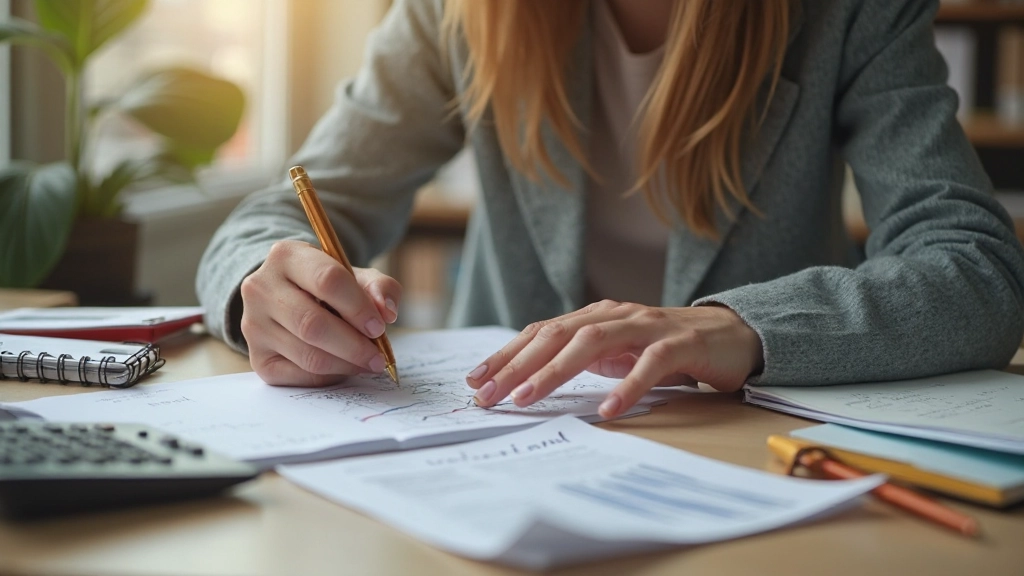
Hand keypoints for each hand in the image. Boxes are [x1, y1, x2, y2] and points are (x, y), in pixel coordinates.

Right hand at [239, 240, 401, 385]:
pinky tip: (346, 368)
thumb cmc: (328, 287)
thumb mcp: (357, 276)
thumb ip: (380, 288)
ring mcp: (254, 325)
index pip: (327, 280)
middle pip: (313, 323)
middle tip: (378, 356)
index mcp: (286, 256)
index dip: (358, 307)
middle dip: (354, 345)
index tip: (380, 326)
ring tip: (368, 363)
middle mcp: (261, 288)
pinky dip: (330, 376)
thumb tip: (387, 312)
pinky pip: (300, 375)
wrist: (290, 298)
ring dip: (346, 364)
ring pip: (307, 354)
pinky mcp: (257, 358)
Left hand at [465, 300, 763, 417]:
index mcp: (596, 317)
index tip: (476, 380)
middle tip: (488, 396)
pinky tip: (609, 409)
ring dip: (555, 372)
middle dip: (517, 366)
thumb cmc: (668, 348)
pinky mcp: (682, 343)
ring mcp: (648, 326)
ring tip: (527, 399)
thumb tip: (527, 381)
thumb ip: (580, 360)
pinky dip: (628, 384)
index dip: (507, 354)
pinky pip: (651, 362)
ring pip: (593, 342)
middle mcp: (616, 315)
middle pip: (557, 335)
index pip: (542, 332)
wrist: (734, 335)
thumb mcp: (616, 354)